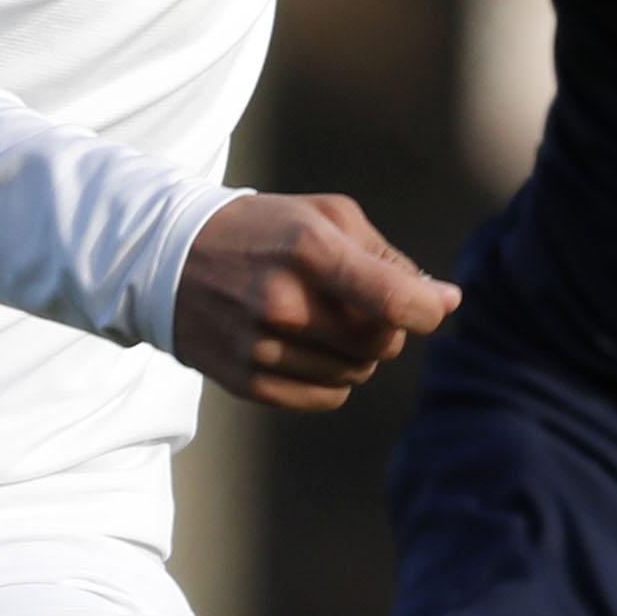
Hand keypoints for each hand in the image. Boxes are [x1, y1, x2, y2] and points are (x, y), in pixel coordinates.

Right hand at [173, 192, 457, 410]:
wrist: (169, 258)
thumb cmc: (264, 230)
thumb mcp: (325, 216)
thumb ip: (389, 258)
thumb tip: (448, 301)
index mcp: (309, 251)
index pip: (396, 301)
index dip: (429, 310)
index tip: (434, 306)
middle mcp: (284, 303)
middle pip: (382, 343)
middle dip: (386, 327)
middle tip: (360, 304)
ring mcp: (262, 347)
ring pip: (357, 375)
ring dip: (357, 354)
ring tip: (325, 322)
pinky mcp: (248, 381)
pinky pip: (327, 398)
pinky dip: (332, 379)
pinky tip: (307, 348)